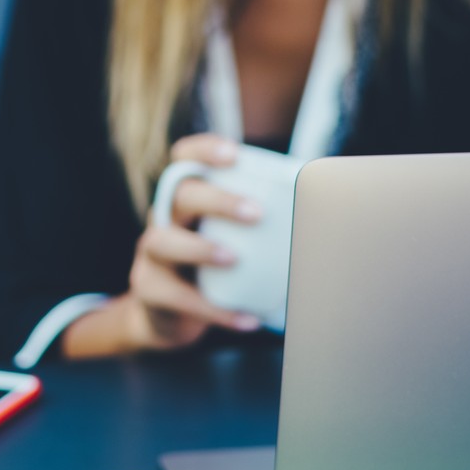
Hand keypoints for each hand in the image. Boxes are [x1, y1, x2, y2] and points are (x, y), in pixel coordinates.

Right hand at [62, 134, 263, 356]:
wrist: (167, 316)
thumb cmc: (210, 268)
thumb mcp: (226, 239)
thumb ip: (256, 225)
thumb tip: (320, 215)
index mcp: (184, 199)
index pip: (184, 160)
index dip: (203, 151)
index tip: (233, 155)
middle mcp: (162, 219)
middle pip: (178, 195)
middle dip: (216, 200)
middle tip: (256, 213)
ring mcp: (150, 256)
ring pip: (162, 242)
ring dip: (200, 248)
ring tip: (234, 259)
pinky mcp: (149, 291)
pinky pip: (177, 299)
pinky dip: (214, 310)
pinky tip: (246, 319)